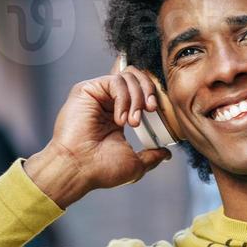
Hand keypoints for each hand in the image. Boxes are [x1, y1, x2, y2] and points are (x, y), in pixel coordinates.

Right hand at [25, 58, 170, 206]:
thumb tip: (166, 153)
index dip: (151, 96)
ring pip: (127, 77)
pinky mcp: (87, 90)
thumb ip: (151, 155)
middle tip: (150, 110)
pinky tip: (120, 119)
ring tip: (133, 122)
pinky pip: (115, 81)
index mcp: (117, 116)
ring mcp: (97, 95)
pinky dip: (124, 98)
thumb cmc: (101, 170)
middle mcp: (106, 103)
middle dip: (148, 90)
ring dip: (137, 97)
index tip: (156, 112)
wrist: (79, 169)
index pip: (139, 91)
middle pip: (135, 77)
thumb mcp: (135, 163)